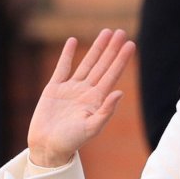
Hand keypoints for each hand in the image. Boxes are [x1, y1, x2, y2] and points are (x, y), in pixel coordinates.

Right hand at [27, 29, 135, 167]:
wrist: (48, 147)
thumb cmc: (71, 142)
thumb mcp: (92, 128)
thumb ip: (106, 111)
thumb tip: (119, 92)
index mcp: (97, 100)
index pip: (112, 75)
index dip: (121, 59)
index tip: (130, 44)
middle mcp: (86, 92)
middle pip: (102, 65)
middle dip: (112, 49)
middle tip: (121, 32)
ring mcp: (70, 89)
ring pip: (86, 63)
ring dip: (96, 48)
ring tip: (106, 33)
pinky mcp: (54, 88)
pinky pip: (62, 68)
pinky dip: (67, 55)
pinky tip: (73, 41)